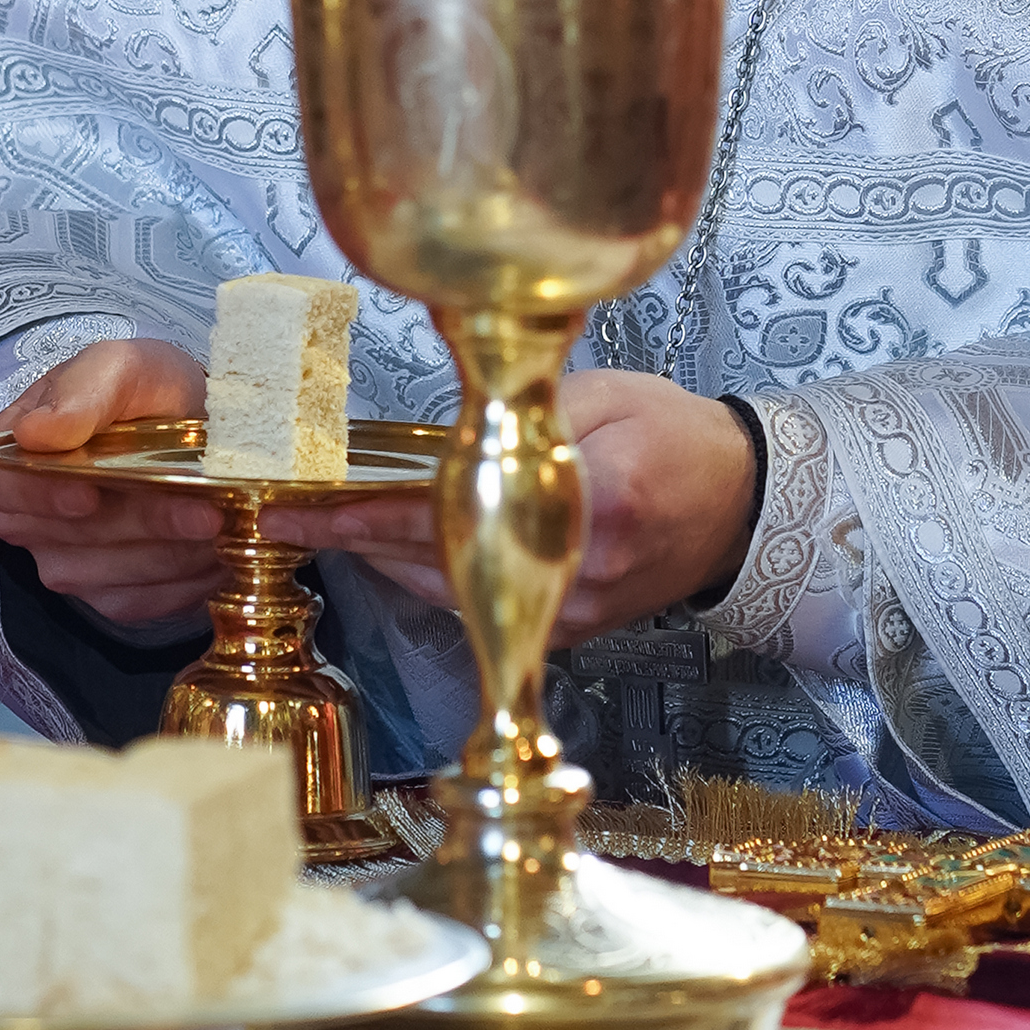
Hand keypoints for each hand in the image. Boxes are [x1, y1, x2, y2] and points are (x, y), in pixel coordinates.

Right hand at [0, 338, 219, 626]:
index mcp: (18, 454)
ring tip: (226, 520)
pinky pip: (144, 600)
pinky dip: (188, 578)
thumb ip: (85, 390)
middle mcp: (32, 518)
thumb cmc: (149, 391)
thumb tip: (36, 431)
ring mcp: (70, 562)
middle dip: (142, 524)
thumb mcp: (124, 366)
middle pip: (70, 539)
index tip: (90, 494)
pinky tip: (219, 549)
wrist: (200, 423)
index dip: (41, 498)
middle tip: (205, 510)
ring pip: (114, 574)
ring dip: (175, 552)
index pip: (3, 487)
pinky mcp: (113, 595)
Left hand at [307, 373, 760, 640]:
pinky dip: (426, 573)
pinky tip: (392, 545)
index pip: (445, 514)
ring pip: (443, 592)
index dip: (359, 513)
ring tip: (323, 521)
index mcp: (589, 508)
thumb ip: (518, 415)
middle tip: (284, 512)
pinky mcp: (565, 632)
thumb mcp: (601, 398)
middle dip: (351, 536)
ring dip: (380, 556)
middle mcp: (572, 577)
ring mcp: (568, 616)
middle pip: (431, 563)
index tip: (295, 507)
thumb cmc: (678, 438)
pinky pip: (475, 605)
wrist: (745, 506)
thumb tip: (432, 422)